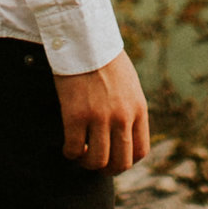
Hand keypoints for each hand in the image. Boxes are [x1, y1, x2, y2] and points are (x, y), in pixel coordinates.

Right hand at [54, 52, 152, 171]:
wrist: (86, 38)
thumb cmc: (104, 58)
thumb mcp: (129, 84)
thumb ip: (129, 107)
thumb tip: (122, 129)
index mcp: (138, 109)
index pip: (140, 151)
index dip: (126, 161)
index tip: (114, 158)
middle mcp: (122, 117)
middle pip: (120, 162)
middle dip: (107, 170)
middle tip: (95, 163)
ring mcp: (99, 117)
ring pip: (97, 161)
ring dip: (87, 163)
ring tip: (80, 155)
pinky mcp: (76, 115)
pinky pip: (73, 148)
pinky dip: (70, 153)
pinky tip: (67, 146)